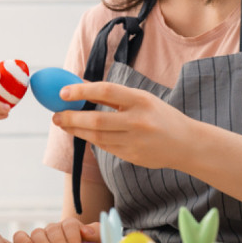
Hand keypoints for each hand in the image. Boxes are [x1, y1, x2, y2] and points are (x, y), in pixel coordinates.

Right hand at [12, 218, 99, 242]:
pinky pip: (20, 237)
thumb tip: (88, 231)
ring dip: (41, 242)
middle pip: (54, 229)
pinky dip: (22, 240)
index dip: (73, 235)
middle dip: (58, 241)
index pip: (70, 225)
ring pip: (37, 232)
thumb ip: (98, 235)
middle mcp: (55, 229)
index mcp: (71, 227)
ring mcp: (41, 236)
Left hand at [52, 81, 190, 169]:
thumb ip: (114, 95)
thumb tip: (82, 85)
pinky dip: (92, 139)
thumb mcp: (142, 99)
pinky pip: (105, 147)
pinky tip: (84, 133)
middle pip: (97, 121)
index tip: (63, 92)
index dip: (82, 90)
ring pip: (97, 137)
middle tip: (55, 116)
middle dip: (71, 118)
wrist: (186, 144)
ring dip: (76, 130)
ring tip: (63, 123)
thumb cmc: (160, 116)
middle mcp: (138, 121)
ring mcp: (135, 142)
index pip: (107, 91)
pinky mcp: (132, 157)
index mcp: (141, 100)